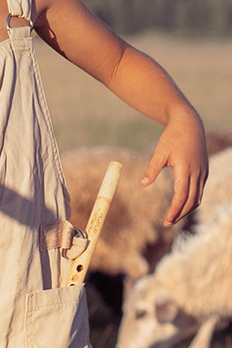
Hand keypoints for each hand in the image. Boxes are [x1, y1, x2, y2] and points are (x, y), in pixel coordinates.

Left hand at [140, 107, 207, 224]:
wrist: (189, 124)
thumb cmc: (172, 137)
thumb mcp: (159, 152)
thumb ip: (152, 169)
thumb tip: (143, 184)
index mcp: (185, 169)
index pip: (182, 196)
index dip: (174, 210)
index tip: (166, 221)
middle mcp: (197, 173)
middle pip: (191, 201)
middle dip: (180, 214)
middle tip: (167, 223)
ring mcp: (203, 172)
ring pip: (198, 198)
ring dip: (187, 209)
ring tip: (173, 217)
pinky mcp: (204, 171)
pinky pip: (200, 190)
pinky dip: (191, 200)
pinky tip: (182, 204)